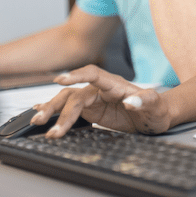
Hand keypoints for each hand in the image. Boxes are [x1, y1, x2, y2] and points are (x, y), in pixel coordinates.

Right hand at [30, 65, 172, 137]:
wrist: (156, 115)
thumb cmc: (158, 108)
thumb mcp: (157, 106)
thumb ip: (146, 101)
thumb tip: (131, 101)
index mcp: (116, 85)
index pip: (94, 74)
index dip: (77, 75)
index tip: (61, 80)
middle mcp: (102, 89)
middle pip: (74, 92)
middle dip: (57, 106)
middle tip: (42, 120)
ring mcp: (95, 99)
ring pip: (68, 100)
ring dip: (52, 110)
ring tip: (37, 122)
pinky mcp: (92, 110)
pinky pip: (69, 107)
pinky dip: (55, 108)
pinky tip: (40, 110)